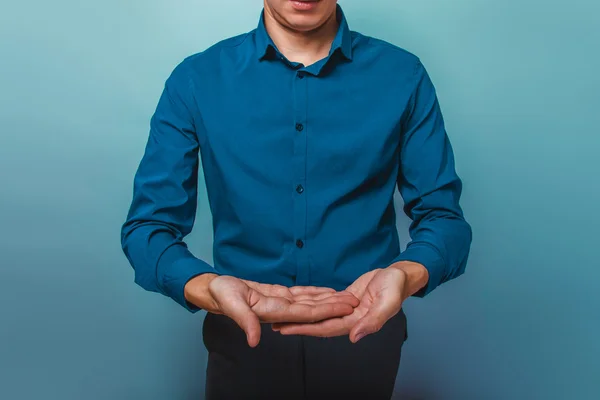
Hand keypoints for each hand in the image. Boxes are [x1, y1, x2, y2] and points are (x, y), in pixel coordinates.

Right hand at [184, 274, 358, 346]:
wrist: (214, 290)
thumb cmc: (220, 295)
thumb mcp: (230, 304)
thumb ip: (244, 320)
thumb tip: (254, 340)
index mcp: (273, 312)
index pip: (307, 313)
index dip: (327, 310)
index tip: (345, 307)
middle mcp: (281, 310)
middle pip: (314, 309)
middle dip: (335, 306)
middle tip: (357, 301)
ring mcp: (280, 303)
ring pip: (310, 301)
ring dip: (329, 299)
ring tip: (348, 296)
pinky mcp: (277, 295)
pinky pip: (300, 294)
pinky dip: (315, 292)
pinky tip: (327, 291)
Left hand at [273, 261, 427, 342]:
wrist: (400, 276)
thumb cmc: (396, 287)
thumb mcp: (388, 302)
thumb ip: (373, 321)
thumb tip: (355, 337)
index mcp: (357, 323)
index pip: (326, 328)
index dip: (305, 329)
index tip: (286, 329)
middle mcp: (349, 320)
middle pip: (318, 324)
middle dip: (296, 324)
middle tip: (274, 323)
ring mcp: (346, 310)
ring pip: (320, 315)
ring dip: (302, 316)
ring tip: (282, 314)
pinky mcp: (345, 300)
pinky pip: (326, 304)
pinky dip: (313, 304)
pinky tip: (300, 303)